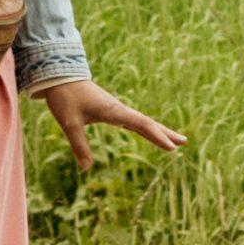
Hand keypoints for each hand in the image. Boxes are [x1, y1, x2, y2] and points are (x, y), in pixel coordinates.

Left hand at [31, 74, 184, 176]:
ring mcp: (115, 109)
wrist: (59, 75)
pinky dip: (143, 128)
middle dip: (165, 133)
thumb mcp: (69, 123)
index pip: (141, 125)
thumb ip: (79, 145)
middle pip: (147, 123)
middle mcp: (119, 109)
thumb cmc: (65, 97)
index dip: (157, 136)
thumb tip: (86, 168)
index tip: (173, 148)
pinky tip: (146, 132)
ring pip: (141, 122)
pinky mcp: (109, 109)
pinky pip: (131, 121)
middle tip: (184, 142)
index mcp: (114, 110)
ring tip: (172, 141)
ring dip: (157, 131)